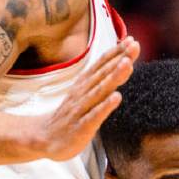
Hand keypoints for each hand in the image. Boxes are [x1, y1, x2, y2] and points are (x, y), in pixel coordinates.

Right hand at [40, 38, 139, 160]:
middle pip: (103, 73)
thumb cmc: (71, 115)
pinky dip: (105, 106)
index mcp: (84, 84)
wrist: (45, 138)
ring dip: (113, 77)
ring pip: (99, 91)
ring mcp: (81, 109)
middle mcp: (83, 93)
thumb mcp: (85, 93)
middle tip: (134, 46)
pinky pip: (94, 115)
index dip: (116, 52)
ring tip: (127, 64)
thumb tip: (122, 62)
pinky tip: (116, 97)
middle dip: (119, 59)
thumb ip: (102, 79)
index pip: (102, 65)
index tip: (132, 40)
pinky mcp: (81, 127)